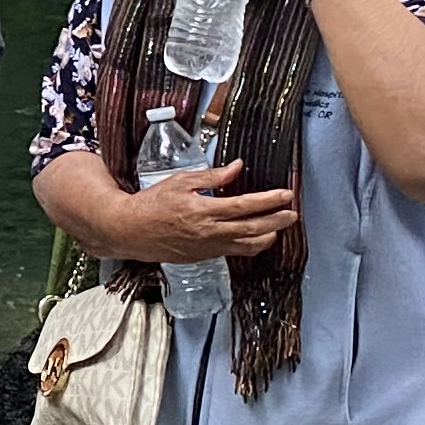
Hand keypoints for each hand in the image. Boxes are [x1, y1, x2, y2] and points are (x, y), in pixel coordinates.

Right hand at [128, 156, 297, 262]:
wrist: (131, 230)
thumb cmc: (153, 203)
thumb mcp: (181, 181)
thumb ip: (212, 176)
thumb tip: (237, 168)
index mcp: (203, 210)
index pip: (245, 205)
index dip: (269, 200)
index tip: (285, 194)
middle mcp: (209, 231)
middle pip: (253, 228)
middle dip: (277, 220)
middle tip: (292, 213)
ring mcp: (208, 247)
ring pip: (248, 246)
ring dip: (268, 236)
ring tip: (279, 227)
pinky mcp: (205, 256)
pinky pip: (235, 252)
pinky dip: (251, 246)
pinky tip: (257, 238)